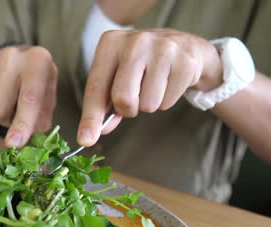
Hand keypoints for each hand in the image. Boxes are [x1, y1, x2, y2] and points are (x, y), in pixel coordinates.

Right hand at [0, 46, 57, 147]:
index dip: (22, 124)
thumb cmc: (37, 82)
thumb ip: (41, 119)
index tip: (15, 144)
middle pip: (1, 108)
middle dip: (9, 120)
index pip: (29, 98)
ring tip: (8, 101)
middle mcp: (13, 55)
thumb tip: (26, 139)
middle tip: (17, 112)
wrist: (18, 60)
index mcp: (38, 59)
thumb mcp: (48, 96)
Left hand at [78, 29, 222, 145]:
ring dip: (149, 104)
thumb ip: (103, 104)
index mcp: (111, 42)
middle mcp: (135, 41)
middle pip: (122, 98)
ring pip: (147, 104)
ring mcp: (162, 48)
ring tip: (155, 84)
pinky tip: (169, 81)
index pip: (96, 88)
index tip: (85, 141)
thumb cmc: (142, 65)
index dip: (90, 118)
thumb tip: (90, 135)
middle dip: (127, 109)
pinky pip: (167, 102)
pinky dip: (167, 100)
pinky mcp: (184, 62)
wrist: (183, 47)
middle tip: (135, 98)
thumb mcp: (117, 76)